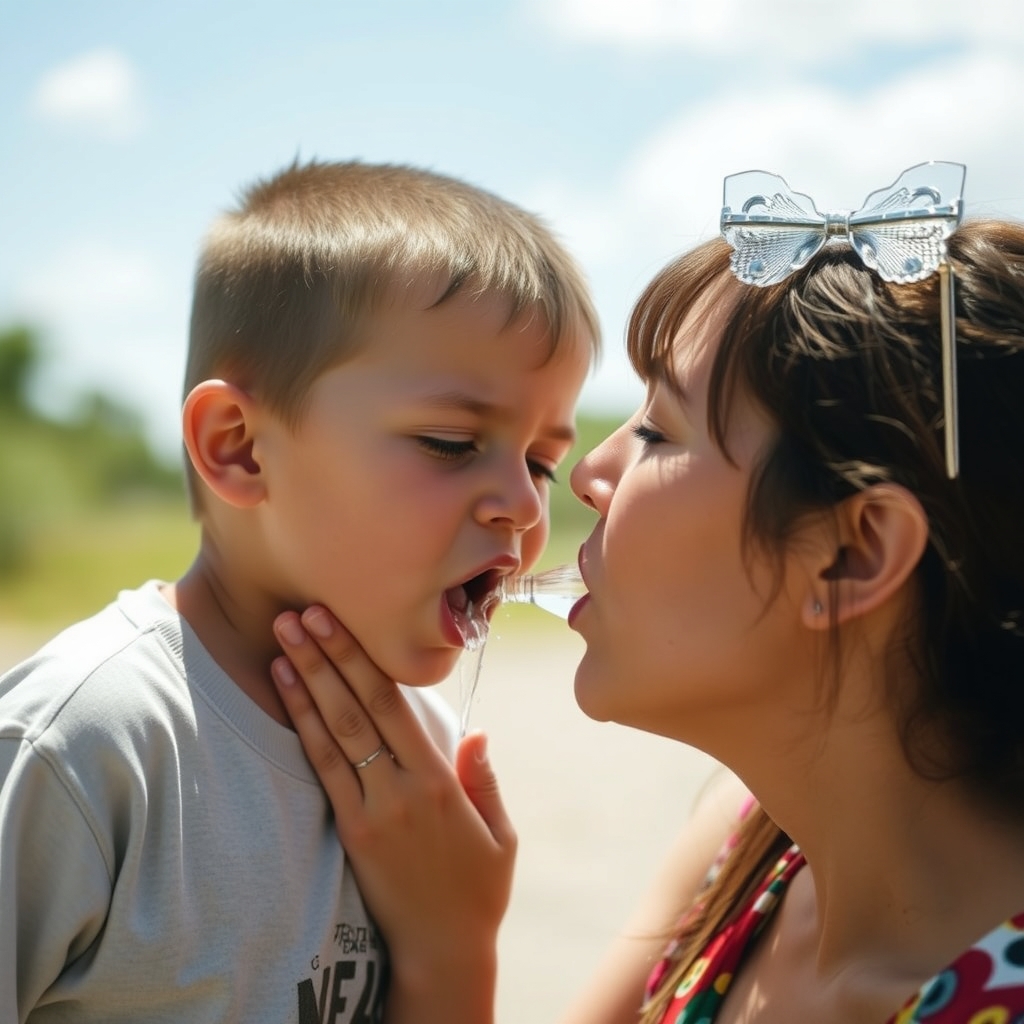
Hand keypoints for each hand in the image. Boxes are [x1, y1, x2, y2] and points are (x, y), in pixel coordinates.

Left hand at [271, 606, 514, 1023]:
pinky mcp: (350, 833)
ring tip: (282, 641)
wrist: (442, 952)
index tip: (336, 621)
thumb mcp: (501, 834)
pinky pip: (322, 771)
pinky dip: (303, 729)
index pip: (393, 705)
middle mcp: (400, 789)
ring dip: (305, 684)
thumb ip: (484, 779)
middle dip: (325, 656)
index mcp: (439, 781)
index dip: (361, 659)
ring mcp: (370, 811)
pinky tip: (288, 698)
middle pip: (356, 709)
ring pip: (332, 734)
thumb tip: (477, 730)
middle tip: (297, 613)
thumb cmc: (478, 889)